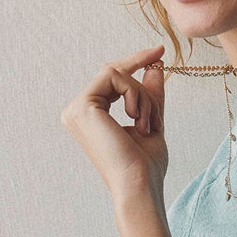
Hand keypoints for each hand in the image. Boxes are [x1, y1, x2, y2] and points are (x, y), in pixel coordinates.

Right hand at [60, 43, 168, 202]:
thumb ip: (150, 95)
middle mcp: (77, 112)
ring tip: (147, 124)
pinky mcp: (82, 106)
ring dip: (142, 95)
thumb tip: (155, 66)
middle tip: (160, 70)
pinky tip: (137, 120)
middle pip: (112, 71)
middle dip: (141, 79)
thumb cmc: (145, 166)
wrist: (139, 186)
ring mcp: (76, 109)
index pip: (110, 79)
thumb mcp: (151, 122)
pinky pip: (114, 77)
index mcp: (89, 117)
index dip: (134, 61)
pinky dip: (135, 95)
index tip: (159, 51)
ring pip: (116, 73)